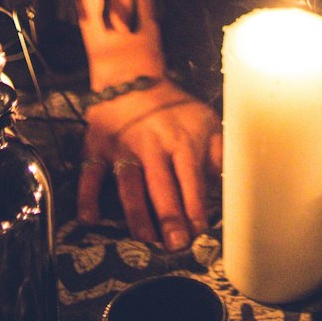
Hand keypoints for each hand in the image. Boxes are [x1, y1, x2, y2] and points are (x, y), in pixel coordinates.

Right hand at [79, 80, 221, 248]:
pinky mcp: (97, 147)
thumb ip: (218, 153)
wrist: (132, 75)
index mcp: (180, 140)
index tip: (200, 231)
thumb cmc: (173, 108)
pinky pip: (90, 174)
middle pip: (161, 184)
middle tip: (176, 245)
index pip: (190, 177)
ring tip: (144, 239)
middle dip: (169, 215)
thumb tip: (234, 183)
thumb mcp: (204, 121)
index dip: (195, 205)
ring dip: (136, 212)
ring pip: (129, 184)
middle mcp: (151, 145)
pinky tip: (88, 219)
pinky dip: (87, 196)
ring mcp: (122, 147)